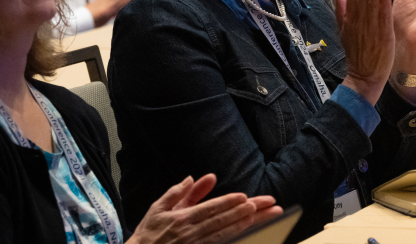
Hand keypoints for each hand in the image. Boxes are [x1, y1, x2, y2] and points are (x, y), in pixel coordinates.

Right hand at [128, 174, 281, 243]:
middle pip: (223, 220)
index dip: (228, 203)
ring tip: (261, 217)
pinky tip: (247, 234)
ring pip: (224, 235)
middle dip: (246, 212)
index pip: (210, 209)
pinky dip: (234, 239)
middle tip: (266, 204)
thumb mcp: (159, 208)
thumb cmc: (149, 232)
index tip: (244, 197)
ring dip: (244, 226)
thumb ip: (178, 192)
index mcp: (182, 219)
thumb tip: (194, 177)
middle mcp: (191, 232)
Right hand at [334, 0, 392, 104]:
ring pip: (371, 3)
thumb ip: (341, 12)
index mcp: (351, 19)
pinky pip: (382, 18)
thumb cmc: (356, 54)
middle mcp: (359, 21)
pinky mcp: (383, 36)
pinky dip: (383, 5)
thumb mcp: (344, 32)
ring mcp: (371, 28)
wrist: (364, 76)